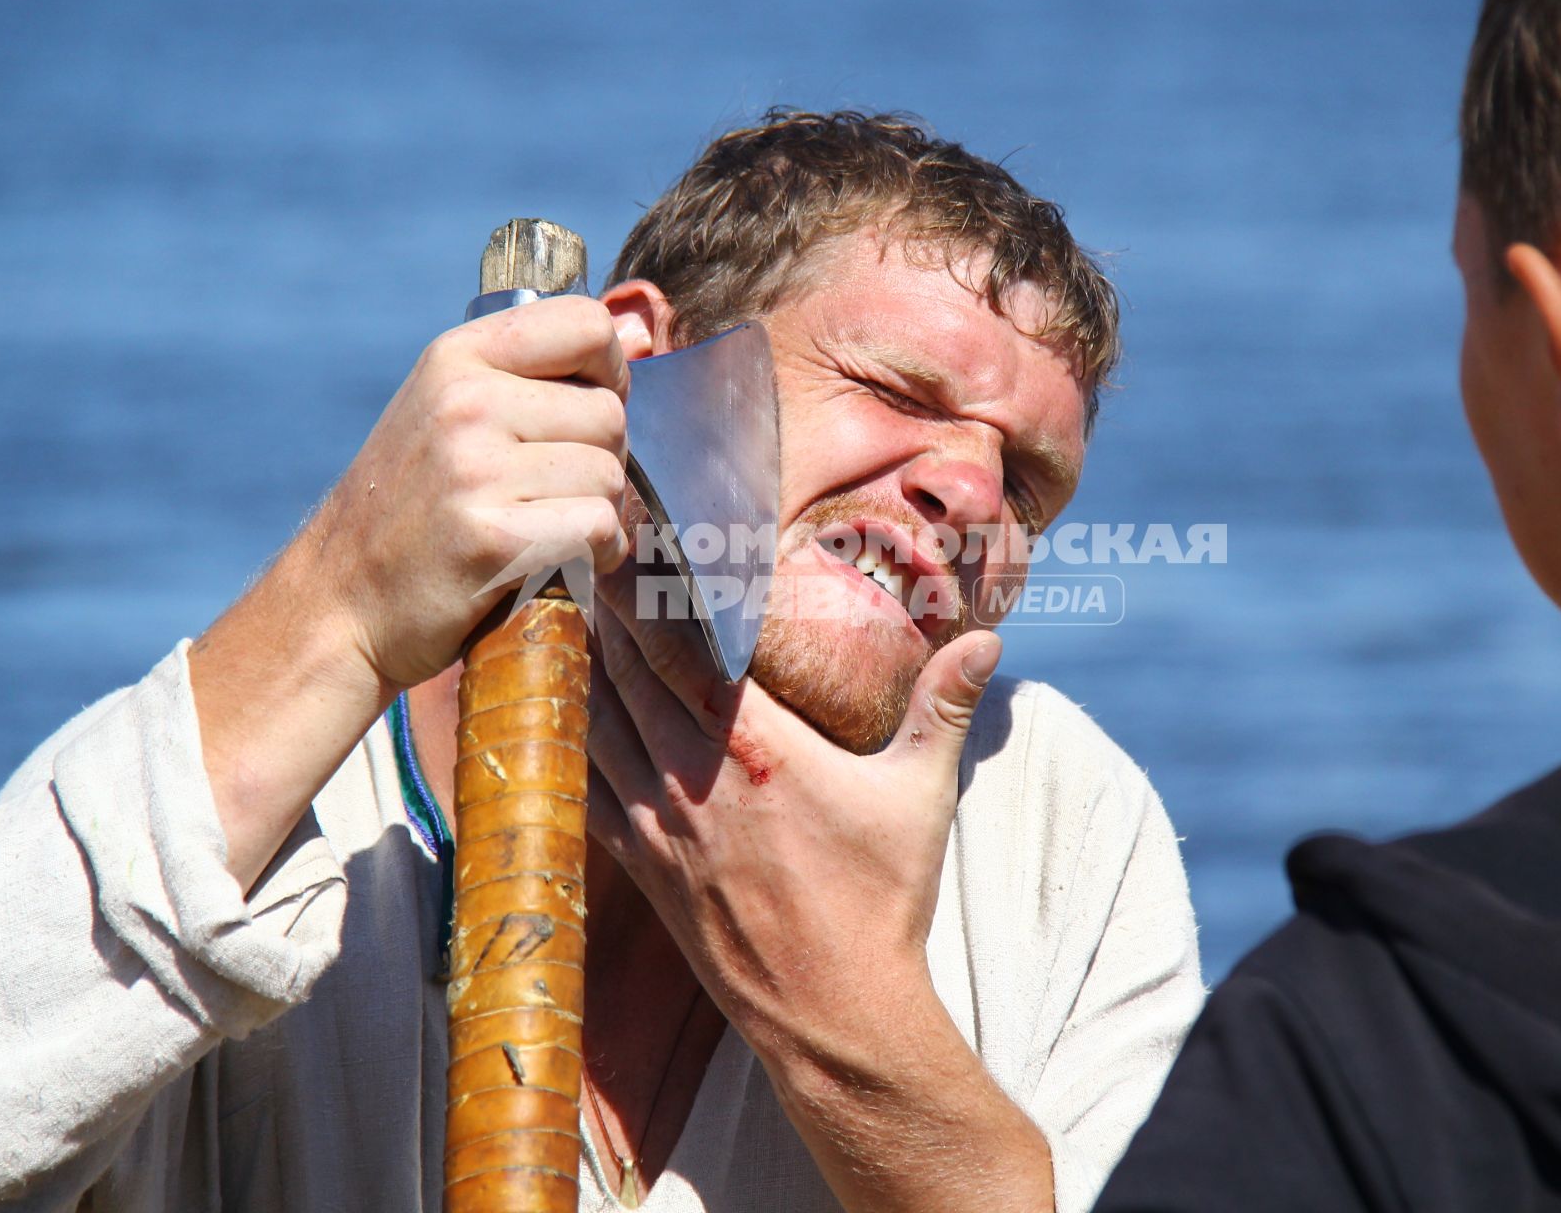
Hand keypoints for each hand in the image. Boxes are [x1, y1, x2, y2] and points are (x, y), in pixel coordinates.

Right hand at [191, 295, 629, 888]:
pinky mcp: (494, 537)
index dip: (610, 370)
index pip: (584, 323)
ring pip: (610, 476)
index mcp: (455, 359)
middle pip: (608, 413)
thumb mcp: (449, 415)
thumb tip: (641, 331)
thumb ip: (537, 375)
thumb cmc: (409, 512)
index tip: (583, 414)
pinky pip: (600, 527)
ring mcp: (476, 470)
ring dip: (598, 514)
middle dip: (599, 461)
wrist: (338, 605)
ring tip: (548, 533)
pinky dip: (597, 556)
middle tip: (551, 495)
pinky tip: (560, 566)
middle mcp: (465, 403)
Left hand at [584, 565, 1002, 1050]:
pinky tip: (573, 716)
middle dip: (612, 615)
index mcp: (755, 747)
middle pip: (629, 673)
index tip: (637, 549)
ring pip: (599, 723)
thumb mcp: (920, 793)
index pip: (684, 647)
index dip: (653, 593)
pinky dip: (578, 740)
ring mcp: (658, 824)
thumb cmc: (879, 900)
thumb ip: (943, 705)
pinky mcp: (645, 867)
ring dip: (588, 670)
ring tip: (578, 623)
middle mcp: (691, 778)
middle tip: (596, 565)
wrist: (832, 1012)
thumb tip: (987, 636)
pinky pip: (591, 786)